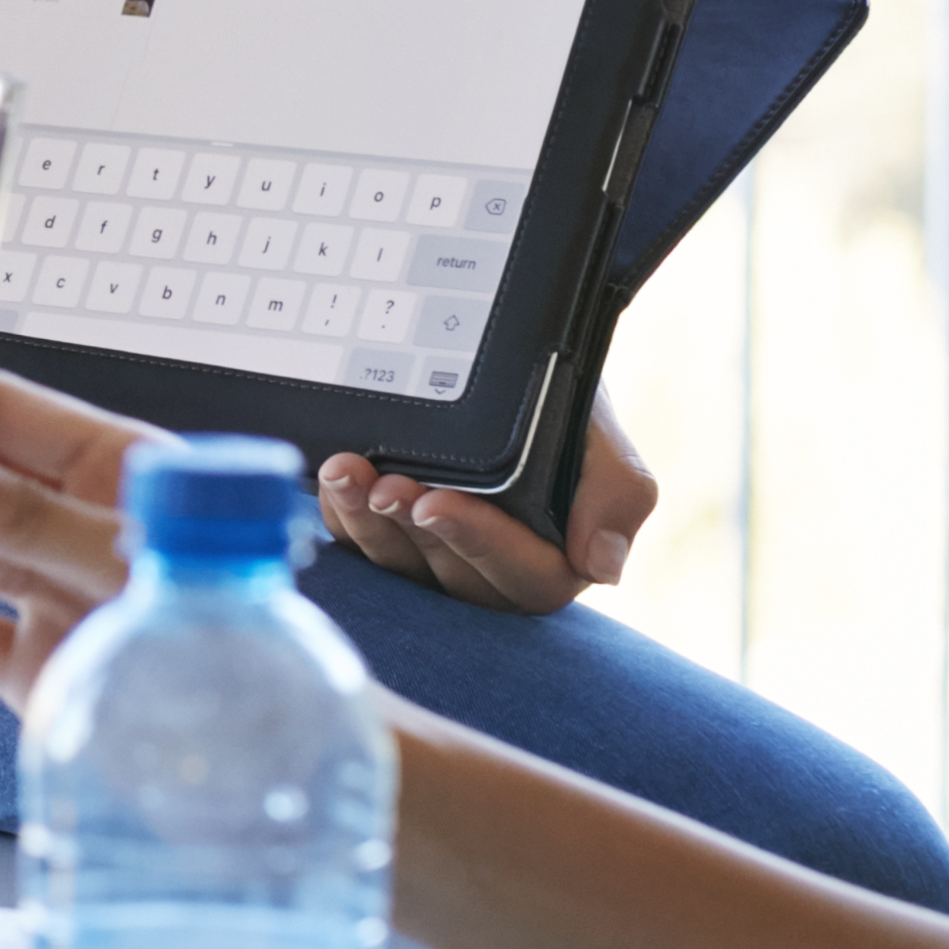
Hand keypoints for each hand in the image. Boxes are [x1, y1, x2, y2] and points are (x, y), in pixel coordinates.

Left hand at [330, 401, 655, 614]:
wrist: (519, 372)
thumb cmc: (566, 408)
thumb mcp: (600, 433)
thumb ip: (619, 492)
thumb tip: (602, 566)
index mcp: (555, 561)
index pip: (523, 577)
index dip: (476, 542)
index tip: (436, 502)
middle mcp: (493, 572)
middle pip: (451, 577)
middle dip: (410, 528)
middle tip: (383, 484)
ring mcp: (436, 561)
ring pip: (398, 565)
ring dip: (365, 522)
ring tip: (345, 473)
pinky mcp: (391, 542)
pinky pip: (360, 545)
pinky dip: (340, 515)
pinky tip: (328, 480)